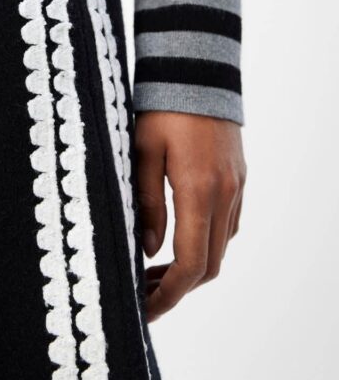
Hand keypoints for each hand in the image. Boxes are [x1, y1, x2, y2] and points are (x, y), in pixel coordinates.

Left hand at [134, 111, 245, 322]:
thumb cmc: (161, 107)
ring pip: (221, 246)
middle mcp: (225, 193)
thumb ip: (147, 203)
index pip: (190, 263)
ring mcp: (236, 186)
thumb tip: (150, 249)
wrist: (196, 70)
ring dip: (193, 267)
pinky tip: (178, 240)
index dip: (168, 294)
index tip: (145, 308)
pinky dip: (206, 243)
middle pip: (210, 264)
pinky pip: (228, 224)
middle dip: (177, 288)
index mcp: (198, 188)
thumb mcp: (141, 152)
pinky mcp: (238, 178)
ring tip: (154, 272)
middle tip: (143, 294)